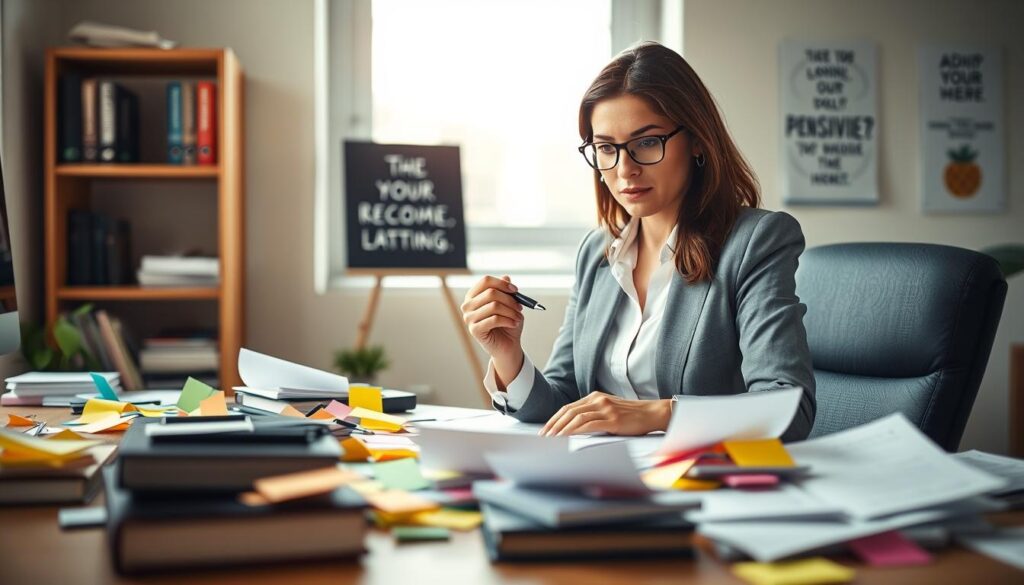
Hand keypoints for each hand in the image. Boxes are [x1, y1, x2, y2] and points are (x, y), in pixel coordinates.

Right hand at [461, 275, 524, 378]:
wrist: (507, 345)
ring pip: (494, 306)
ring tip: (518, 318)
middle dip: (510, 299)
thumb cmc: (507, 323)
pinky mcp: (474, 330)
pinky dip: (508, 320)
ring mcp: (468, 318)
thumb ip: (506, 291)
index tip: (515, 290)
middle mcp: (468, 305)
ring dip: (511, 311)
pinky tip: (514, 324)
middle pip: (491, 292)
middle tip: (520, 307)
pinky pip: (494, 319)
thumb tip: (506, 277)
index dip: (502, 283)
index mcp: (474, 295)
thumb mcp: (509, 304)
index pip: (485, 281)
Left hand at [540, 392, 671, 436]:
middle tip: (543, 437)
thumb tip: (574, 428)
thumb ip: (594, 414)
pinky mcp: (613, 419)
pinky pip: (589, 424)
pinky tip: (567, 438)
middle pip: (568, 411)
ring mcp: (605, 409)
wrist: (653, 413)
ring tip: (551, 440)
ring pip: (576, 417)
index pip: (568, 408)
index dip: (554, 419)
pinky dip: (575, 431)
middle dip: (553, 425)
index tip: (545, 430)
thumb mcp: (609, 410)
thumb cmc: (631, 415)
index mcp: (595, 397)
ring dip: (561, 429)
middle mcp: (598, 400)